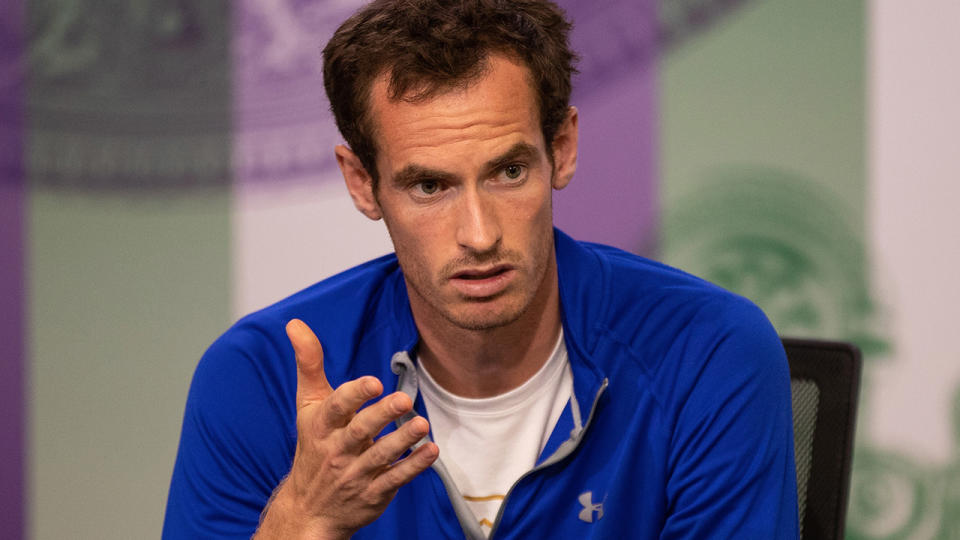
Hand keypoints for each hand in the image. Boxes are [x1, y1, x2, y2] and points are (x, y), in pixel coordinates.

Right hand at [255, 319, 438, 538]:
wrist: (308, 508)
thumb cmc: (314, 445)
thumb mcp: (307, 405)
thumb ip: (308, 364)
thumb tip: (295, 323)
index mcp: (322, 425)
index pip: (336, 408)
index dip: (354, 395)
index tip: (373, 382)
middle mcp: (337, 450)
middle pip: (360, 431)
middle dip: (382, 415)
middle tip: (404, 399)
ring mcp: (355, 473)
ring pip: (381, 456)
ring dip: (402, 440)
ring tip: (421, 424)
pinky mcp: (373, 493)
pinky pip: (395, 479)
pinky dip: (413, 467)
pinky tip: (430, 451)